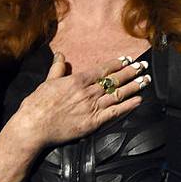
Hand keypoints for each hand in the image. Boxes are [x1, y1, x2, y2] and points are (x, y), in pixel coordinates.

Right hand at [13, 51, 149, 151]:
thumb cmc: (37, 104)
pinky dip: (128, 106)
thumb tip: (60, 55)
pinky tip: (139, 100)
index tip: (127, 59)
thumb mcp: (47, 82)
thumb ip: (57, 68)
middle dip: (131, 72)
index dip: (117, 64)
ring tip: (146, 80)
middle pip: (114, 80)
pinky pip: (115, 112)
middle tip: (143, 67)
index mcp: (77, 80)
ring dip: (134, 86)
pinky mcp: (93, 123)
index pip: (102, 69)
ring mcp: (92, 107)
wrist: (34, 126)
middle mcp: (87, 92)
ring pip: (118, 94)